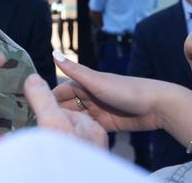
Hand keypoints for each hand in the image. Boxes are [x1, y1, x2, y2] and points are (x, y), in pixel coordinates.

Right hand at [52, 53, 167, 132]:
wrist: (158, 106)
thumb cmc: (127, 90)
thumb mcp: (97, 81)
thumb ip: (75, 70)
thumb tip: (54, 53)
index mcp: (85, 83)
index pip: (60, 92)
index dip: (48, 99)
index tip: (33, 110)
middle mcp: (90, 96)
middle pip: (67, 106)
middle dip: (56, 114)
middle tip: (41, 127)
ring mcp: (98, 110)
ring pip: (77, 118)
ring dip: (68, 124)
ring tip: (54, 134)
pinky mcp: (107, 123)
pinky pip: (88, 128)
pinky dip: (81, 132)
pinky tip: (72, 139)